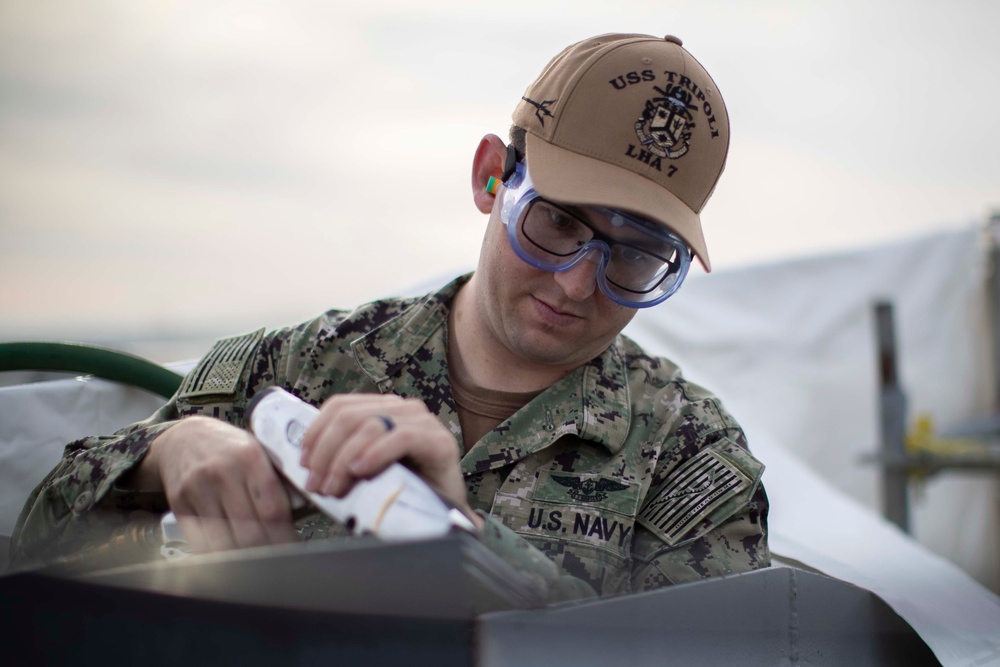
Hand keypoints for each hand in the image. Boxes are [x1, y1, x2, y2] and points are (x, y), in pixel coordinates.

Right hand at [135, 416, 297, 552]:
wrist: (184, 438)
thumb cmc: (229, 448)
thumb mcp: (257, 451)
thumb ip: (277, 479)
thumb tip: (303, 510)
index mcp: (250, 458)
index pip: (272, 509)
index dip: (285, 536)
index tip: (292, 548)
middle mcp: (223, 473)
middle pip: (249, 530)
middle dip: (267, 551)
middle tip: (277, 560)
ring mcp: (198, 489)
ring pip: (225, 541)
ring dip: (243, 558)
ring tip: (256, 563)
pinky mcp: (179, 504)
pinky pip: (201, 542)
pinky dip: (218, 554)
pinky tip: (231, 556)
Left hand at [299, 394, 482, 528]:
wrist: (441, 519)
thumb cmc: (398, 494)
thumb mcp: (362, 471)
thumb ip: (341, 457)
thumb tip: (303, 462)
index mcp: (383, 409)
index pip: (340, 405)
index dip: (316, 431)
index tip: (303, 463)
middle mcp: (403, 409)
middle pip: (350, 416)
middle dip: (326, 452)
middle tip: (316, 485)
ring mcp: (423, 422)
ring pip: (370, 425)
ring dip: (344, 459)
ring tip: (334, 488)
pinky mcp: (439, 441)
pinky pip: (401, 437)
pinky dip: (376, 453)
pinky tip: (361, 471)